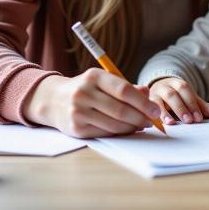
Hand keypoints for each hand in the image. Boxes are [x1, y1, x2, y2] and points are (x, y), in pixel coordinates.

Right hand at [23, 69, 160, 137]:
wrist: (53, 100)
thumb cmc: (87, 89)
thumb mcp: (104, 81)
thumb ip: (126, 86)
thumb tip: (147, 93)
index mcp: (94, 76)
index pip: (123, 90)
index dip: (142, 102)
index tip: (155, 110)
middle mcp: (84, 92)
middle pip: (120, 109)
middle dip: (140, 117)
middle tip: (151, 121)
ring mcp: (78, 111)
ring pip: (113, 123)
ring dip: (131, 127)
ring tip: (141, 126)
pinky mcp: (76, 128)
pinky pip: (104, 132)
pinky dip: (119, 133)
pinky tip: (126, 130)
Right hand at [149, 77, 208, 124]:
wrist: (160, 88)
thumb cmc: (180, 98)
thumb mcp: (194, 101)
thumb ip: (208, 109)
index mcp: (179, 84)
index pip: (186, 91)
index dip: (192, 104)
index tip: (198, 118)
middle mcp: (166, 87)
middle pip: (172, 95)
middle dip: (180, 107)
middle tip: (188, 121)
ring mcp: (154, 94)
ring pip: (157, 100)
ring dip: (164, 112)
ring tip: (170, 124)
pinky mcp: (144, 103)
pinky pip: (145, 108)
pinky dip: (150, 116)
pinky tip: (154, 125)